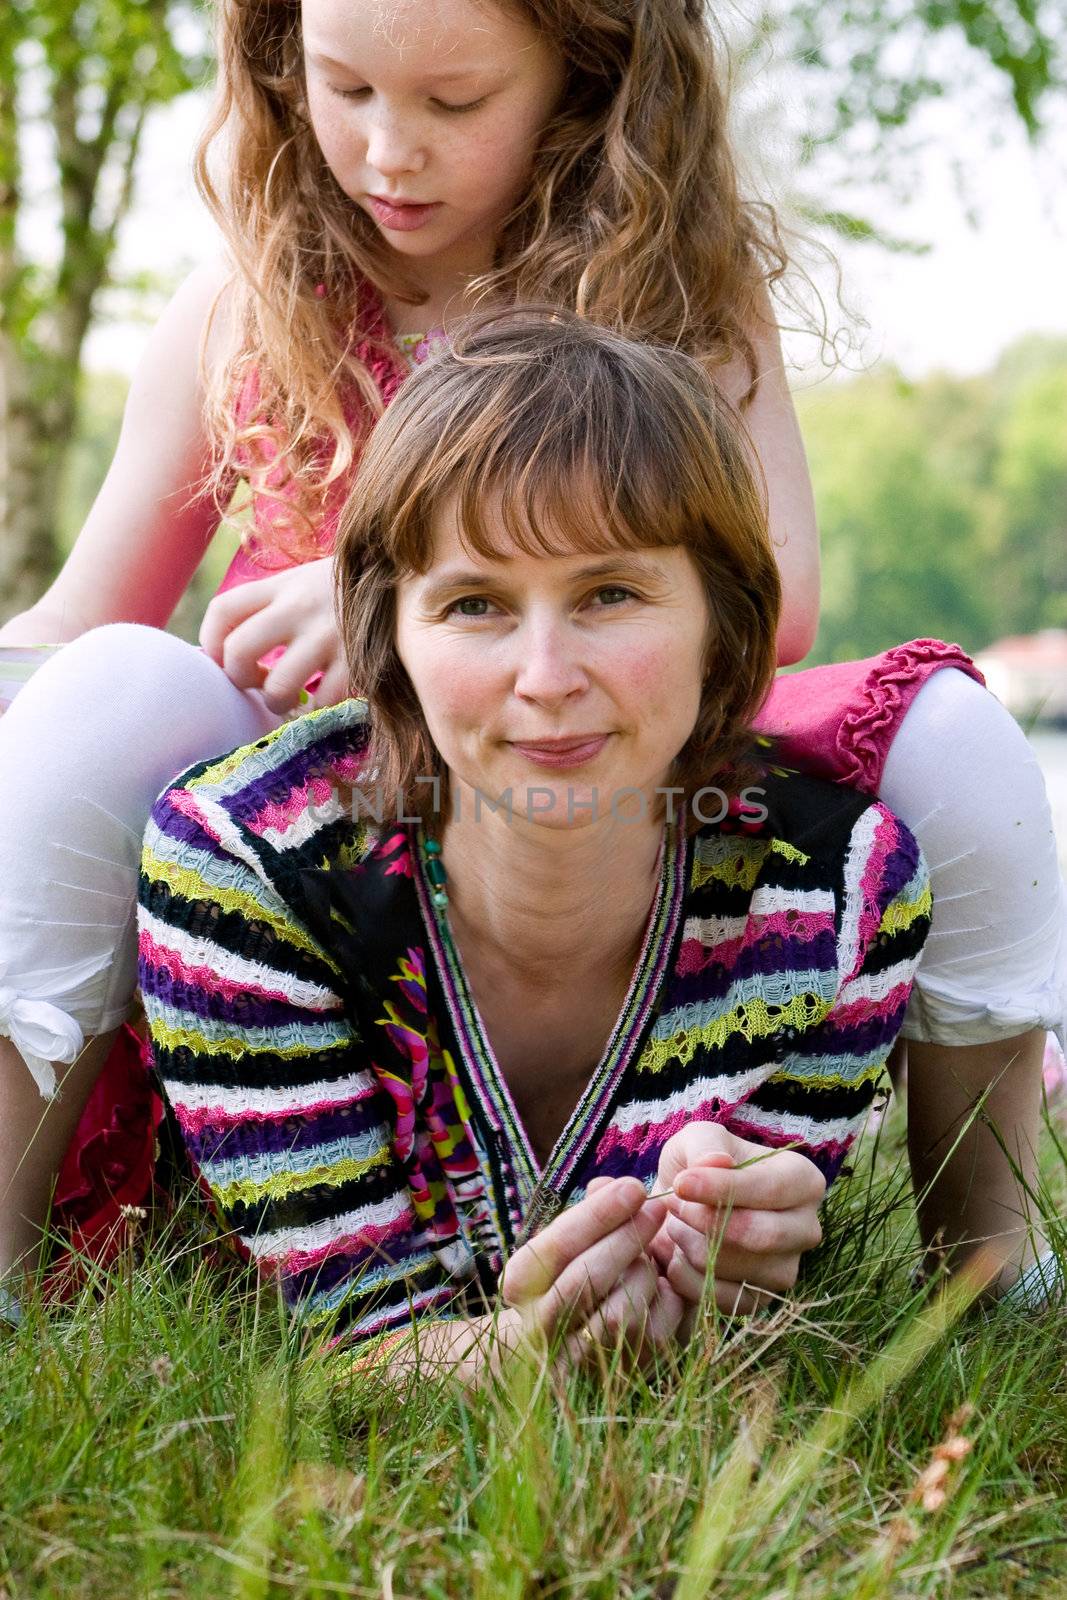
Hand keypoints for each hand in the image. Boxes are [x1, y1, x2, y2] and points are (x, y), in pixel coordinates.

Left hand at [198, 559, 349, 712]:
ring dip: (278, 704)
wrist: (407, 577)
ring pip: (280, 688)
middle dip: (239, 679)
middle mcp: (300, 607)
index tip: (222, 660)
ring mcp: (330, 636)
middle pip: (239, 652)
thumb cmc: (346, 590)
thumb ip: (270, 606)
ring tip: (289, 698)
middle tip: (255, 683)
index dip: (209, 643)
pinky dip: (317, 710)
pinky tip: (321, 700)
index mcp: (282, 586)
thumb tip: (227, 654)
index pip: (224, 611)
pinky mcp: (359, 661)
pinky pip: (324, 702)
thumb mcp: (304, 582)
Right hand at [500, 1177, 686, 1368]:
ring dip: (644, 1276)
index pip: (556, 1247)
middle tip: (656, 1209)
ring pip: (620, 1314)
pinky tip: (662, 1285)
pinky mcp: (615, 1377)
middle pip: (586, 1282)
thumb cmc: (567, 1272)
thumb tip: (609, 1187)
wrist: (562, 1343)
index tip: (634, 1187)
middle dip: (626, 1240)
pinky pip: (653, 1336)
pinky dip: (665, 1303)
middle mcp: (539, 1327)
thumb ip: (586, 1213)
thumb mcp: (566, 1241)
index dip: (599, 1215)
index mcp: (520, 1284)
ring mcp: (577, 1358)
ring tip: (651, 1255)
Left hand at [649, 1123, 825, 1318]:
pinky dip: (688, 1276)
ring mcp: (787, 1270)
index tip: (681, 1183)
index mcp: (804, 1182)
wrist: (684, 1207)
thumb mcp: (699, 1139)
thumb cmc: (699, 1166)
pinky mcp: (761, 1301)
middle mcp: (806, 1229)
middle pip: (762, 1235)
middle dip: (706, 1219)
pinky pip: (723, 1299)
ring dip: (691, 1244)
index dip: (723, 1188)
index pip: (771, 1189)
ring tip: (676, 1222)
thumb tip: (719, 1162)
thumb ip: (706, 1145)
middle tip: (674, 1202)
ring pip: (736, 1267)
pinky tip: (676, 1253)